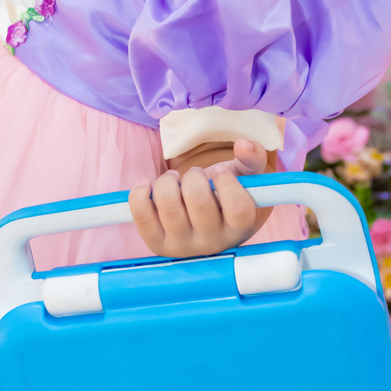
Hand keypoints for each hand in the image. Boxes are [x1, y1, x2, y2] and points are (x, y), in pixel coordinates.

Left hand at [130, 139, 274, 258]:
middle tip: (195, 174)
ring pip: (170, 208)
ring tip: (173, 179)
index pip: (239, 209)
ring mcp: (183, 246)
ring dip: (167, 182)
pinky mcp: (157, 244)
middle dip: (194, 176)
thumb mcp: (242, 178)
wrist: (199, 222)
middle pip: (200, 204)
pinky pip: (142, 217)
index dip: (228, 183)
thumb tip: (244, 144)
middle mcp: (212, 243)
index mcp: (238, 229)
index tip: (220, 172)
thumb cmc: (223, 196)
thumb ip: (251, 159)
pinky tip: (147, 184)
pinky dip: (139, 194)